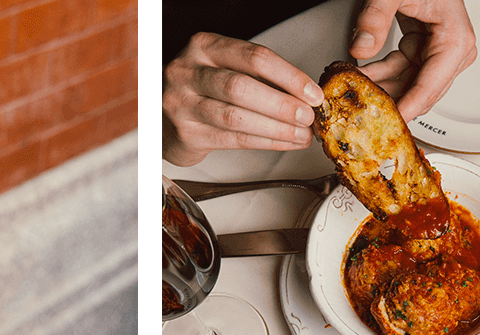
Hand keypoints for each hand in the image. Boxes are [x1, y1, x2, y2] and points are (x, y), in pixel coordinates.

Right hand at [162, 32, 324, 166]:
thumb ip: (259, 77)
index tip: (312, 93)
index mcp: (205, 47)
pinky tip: (283, 142)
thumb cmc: (203, 90)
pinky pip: (232, 139)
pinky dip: (264, 142)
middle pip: (241, 87)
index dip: (288, 76)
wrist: (167, 119)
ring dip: (275, 128)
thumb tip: (305, 95)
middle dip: (281, 104)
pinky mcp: (186, 133)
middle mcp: (188, 71)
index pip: (253, 57)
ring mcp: (183, 103)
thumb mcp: (225, 69)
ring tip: (300, 134)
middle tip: (307, 116)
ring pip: (235, 116)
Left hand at [349, 0, 475, 119]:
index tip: (386, 124)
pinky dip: (379, 77)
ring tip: (352, 94)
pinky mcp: (424, 52)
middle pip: (419, 93)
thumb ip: (375, 17)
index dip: (406, 109)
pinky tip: (360, 78)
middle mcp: (453, 52)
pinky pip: (400, 73)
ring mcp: (439, 54)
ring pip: (407, 87)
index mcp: (456, 41)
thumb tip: (362, 47)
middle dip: (389, 102)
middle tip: (360, 114)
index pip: (429, 88)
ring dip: (379, 90)